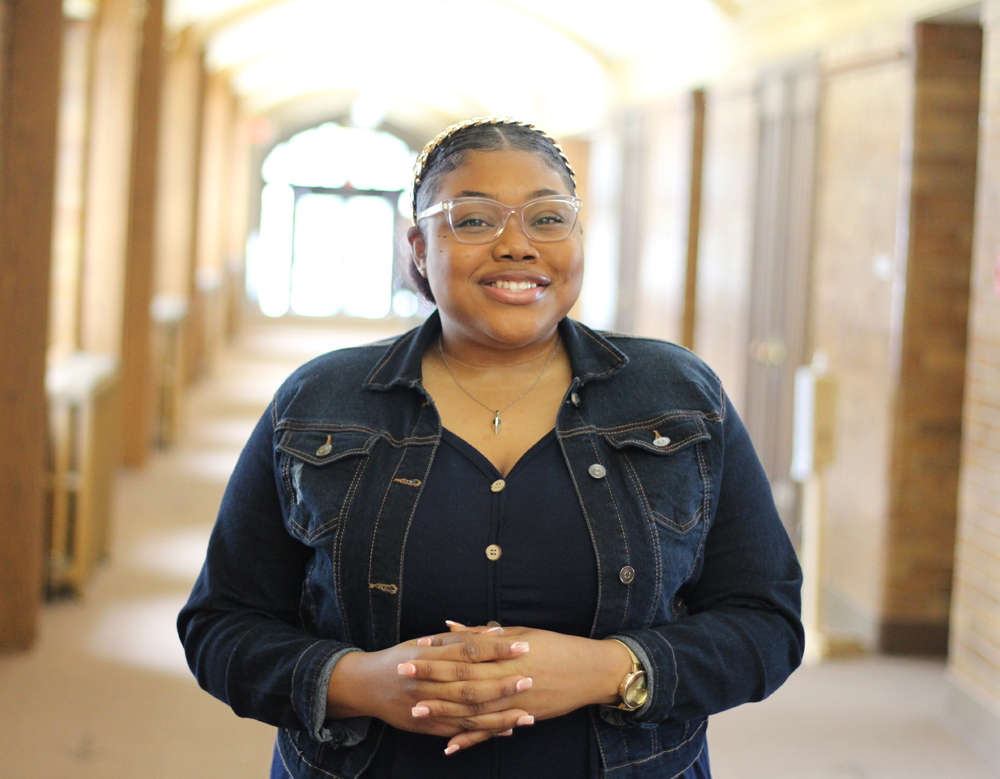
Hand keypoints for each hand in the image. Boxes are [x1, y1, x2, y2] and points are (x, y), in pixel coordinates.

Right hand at [326, 633, 533, 745]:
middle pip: (470, 684)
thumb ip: (457, 639)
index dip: (496, 649)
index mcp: (428, 657)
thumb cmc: (400, 658)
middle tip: (530, 678)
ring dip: (499, 715)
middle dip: (502, 683)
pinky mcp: (427, 727)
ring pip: (467, 713)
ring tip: (527, 713)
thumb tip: (491, 631)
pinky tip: (506, 729)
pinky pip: (459, 731)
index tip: (521, 645)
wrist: (366, 686)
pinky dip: (483, 731)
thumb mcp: (424, 642)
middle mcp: (428, 684)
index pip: (468, 651)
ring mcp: (427, 708)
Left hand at [416, 624, 631, 752]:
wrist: (589, 672)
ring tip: (416, 710)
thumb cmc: (554, 646)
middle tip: (403, 676)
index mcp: (506, 653)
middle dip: (432, 679)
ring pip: (474, 709)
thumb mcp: (520, 632)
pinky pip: (491, 731)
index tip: (413, 650)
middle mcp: (508, 678)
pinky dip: (470, 739)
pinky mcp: (521, 717)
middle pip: (464, 680)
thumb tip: (449, 625)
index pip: (465, 653)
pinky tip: (449, 745)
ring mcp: (514, 701)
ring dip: (443, 711)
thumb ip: (482, 633)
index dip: (439, 653)